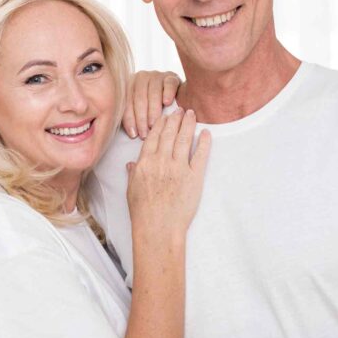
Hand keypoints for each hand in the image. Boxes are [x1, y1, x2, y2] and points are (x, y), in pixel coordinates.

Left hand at [123, 70, 181, 138]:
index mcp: (129, 85)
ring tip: (153, 124)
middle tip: (144, 133)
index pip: (127, 103)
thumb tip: (132, 133)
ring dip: (153, 110)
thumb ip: (132, 117)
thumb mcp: (140, 111)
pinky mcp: (171, 76)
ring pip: (153, 93)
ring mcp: (156, 76)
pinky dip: (168, 93)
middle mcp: (141, 78)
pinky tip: (167, 103)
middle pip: (139, 98)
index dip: (130, 120)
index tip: (133, 134)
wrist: (175, 95)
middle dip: (141, 118)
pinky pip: (168, 84)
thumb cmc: (153, 107)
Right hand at [127, 109, 209, 236]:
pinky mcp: (193, 177)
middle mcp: (161, 162)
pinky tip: (205, 133)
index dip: (161, 124)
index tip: (165, 116)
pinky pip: (200, 155)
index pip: (153, 137)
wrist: (157, 228)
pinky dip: (203, 142)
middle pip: (169, 134)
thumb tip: (132, 165)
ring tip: (192, 114)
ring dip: (188, 124)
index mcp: (145, 163)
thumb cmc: (143, 213)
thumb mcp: (131, 191)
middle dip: (175, 119)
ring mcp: (178, 168)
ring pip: (183, 139)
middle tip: (181, 109)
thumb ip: (133, 174)